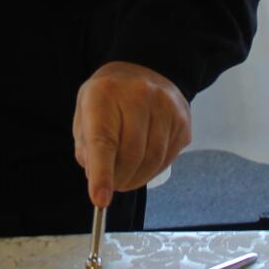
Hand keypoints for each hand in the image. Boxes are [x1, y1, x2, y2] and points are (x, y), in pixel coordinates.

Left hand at [73, 61, 191, 208]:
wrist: (142, 68)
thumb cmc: (107, 98)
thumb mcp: (85, 114)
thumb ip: (86, 148)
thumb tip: (98, 180)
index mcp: (104, 94)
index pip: (103, 141)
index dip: (102, 173)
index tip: (100, 200)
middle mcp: (138, 95)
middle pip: (131, 155)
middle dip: (119, 179)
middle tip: (113, 185)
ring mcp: (165, 106)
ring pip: (153, 160)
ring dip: (137, 178)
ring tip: (126, 177)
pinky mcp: (182, 119)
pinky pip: (168, 157)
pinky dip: (152, 169)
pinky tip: (143, 162)